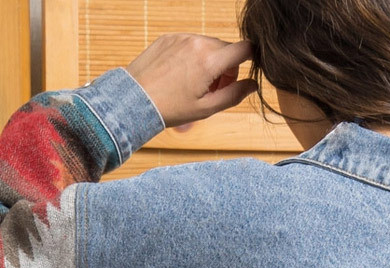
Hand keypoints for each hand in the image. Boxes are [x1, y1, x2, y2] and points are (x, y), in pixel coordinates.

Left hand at [125, 33, 257, 130]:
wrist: (136, 98)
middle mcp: (198, 43)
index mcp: (210, 61)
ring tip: (197, 82)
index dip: (251, 58)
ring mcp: (182, 37)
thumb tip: (253, 85)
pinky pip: (191, 42)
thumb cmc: (171, 108)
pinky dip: (194, 55)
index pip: (244, 48)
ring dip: (210, 60)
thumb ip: (234, 95)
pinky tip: (182, 74)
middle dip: (227, 66)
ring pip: (209, 45)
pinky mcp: (170, 37)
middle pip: (227, 48)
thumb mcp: (207, 108)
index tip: (246, 71)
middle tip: (215, 88)